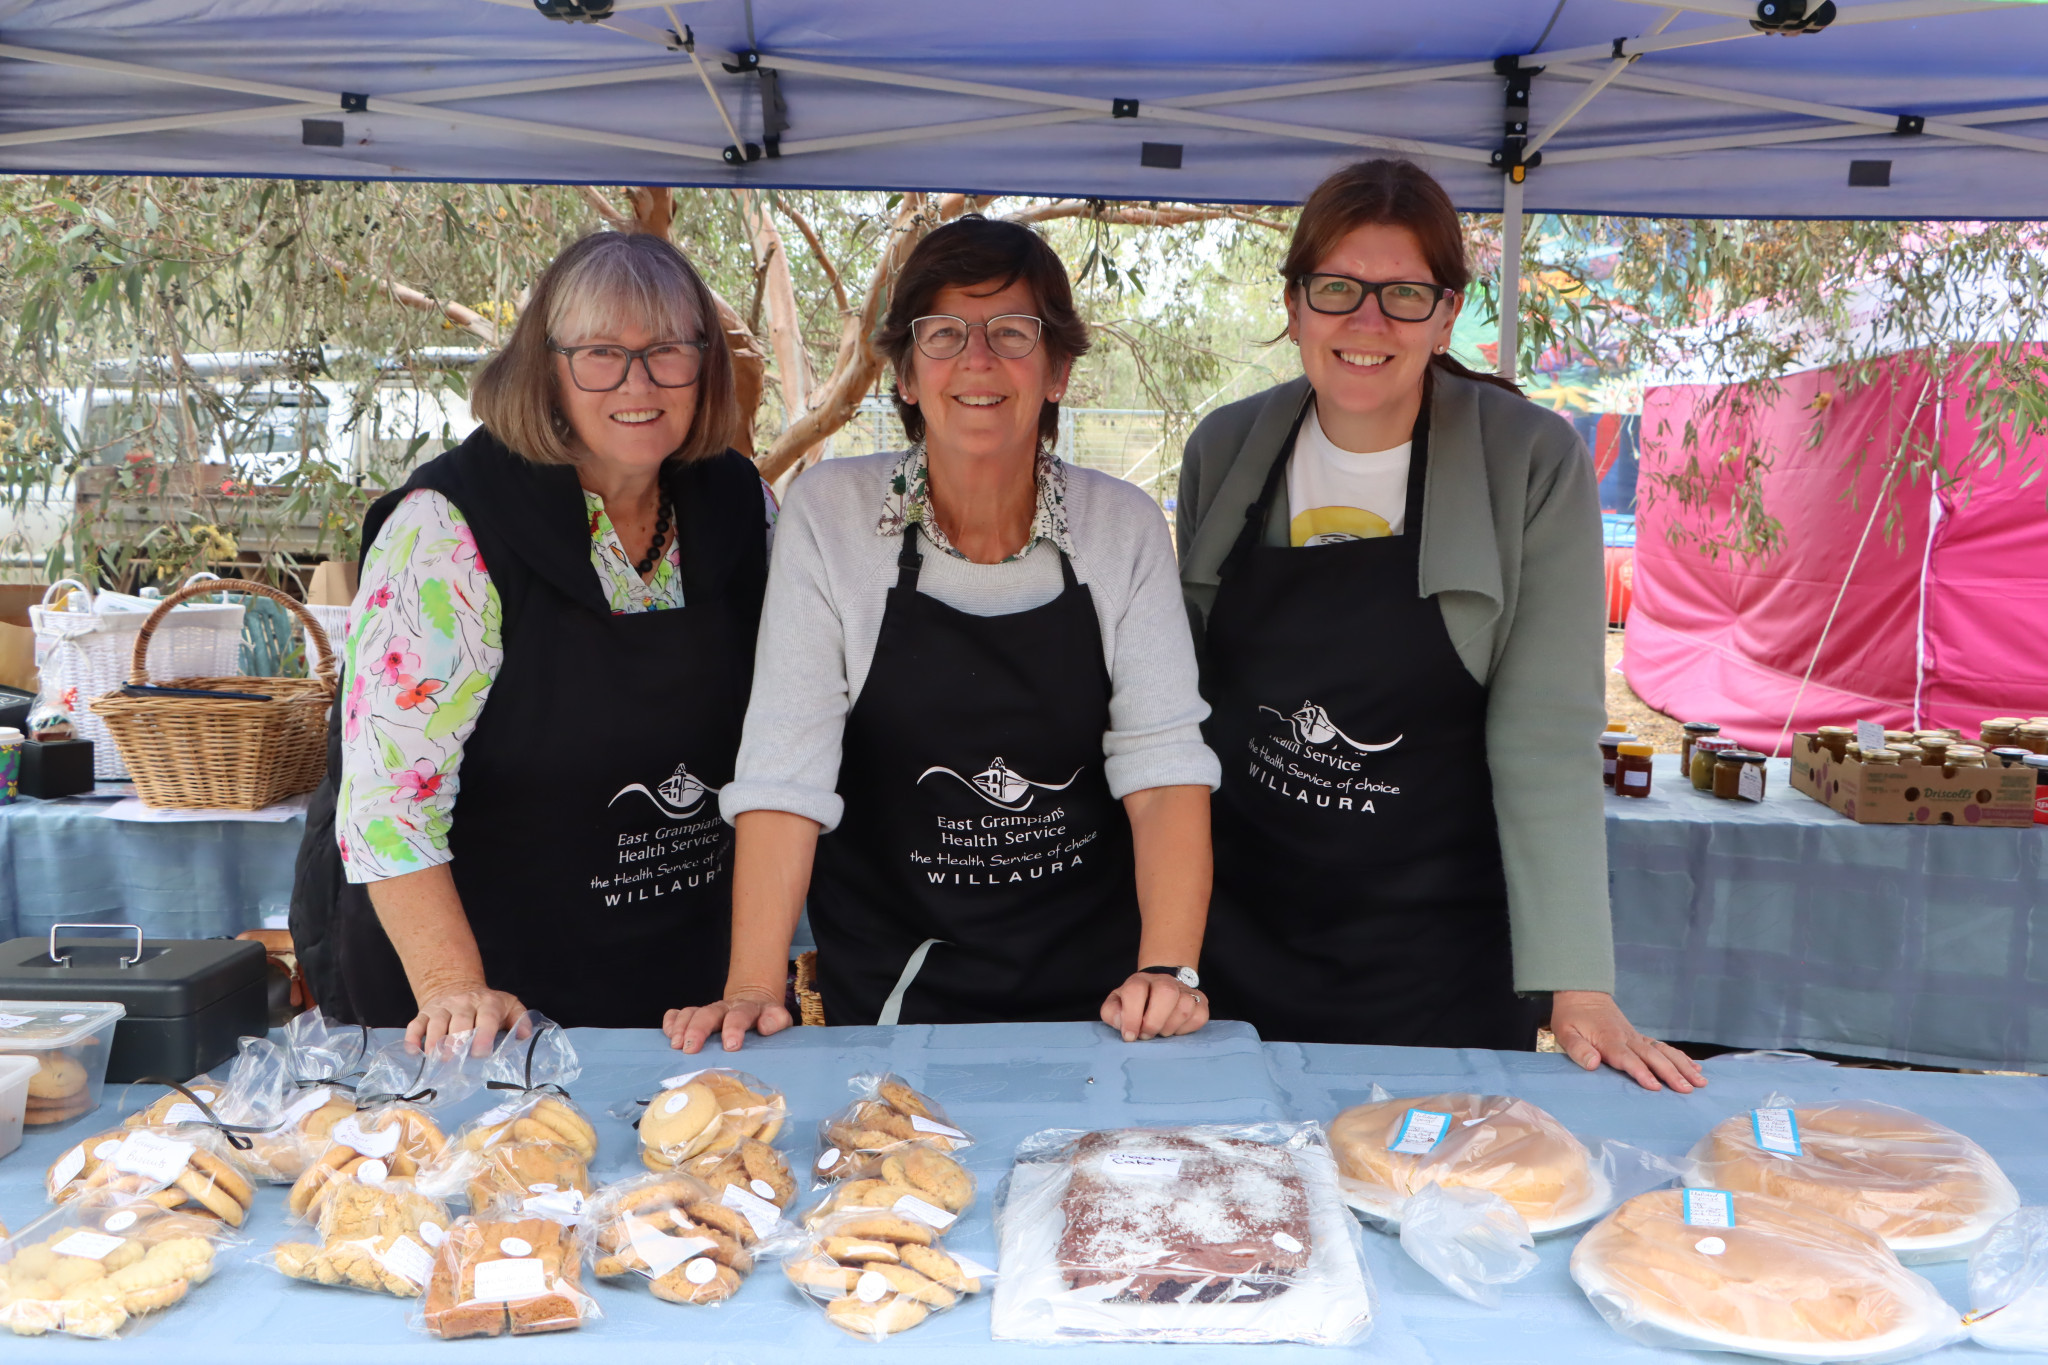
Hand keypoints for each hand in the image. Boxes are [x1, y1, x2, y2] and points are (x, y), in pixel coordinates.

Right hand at [407, 983, 525, 1056]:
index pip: (486, 1017)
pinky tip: (414, 1052)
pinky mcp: (424, 1013)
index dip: (483, 1034)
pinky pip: (416, 1024)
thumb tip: (525, 1036)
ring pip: (436, 1023)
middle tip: (454, 1059)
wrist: (457, 985)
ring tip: (435, 1058)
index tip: (480, 1052)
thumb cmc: (487, 1005)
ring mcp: (442, 1008)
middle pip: (459, 1021)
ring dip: (435, 1041)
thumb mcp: (509, 1006)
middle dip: (456, 1040)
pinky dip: (412, 1038)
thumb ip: (520, 1019)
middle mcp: (463, 1004)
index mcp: (487, 1003)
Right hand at [665, 986, 791, 1053]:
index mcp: (749, 1010)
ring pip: (692, 1013)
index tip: (730, 1046)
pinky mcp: (696, 1014)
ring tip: (677, 1046)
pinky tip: (668, 1034)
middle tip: (691, 1049)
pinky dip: (672, 1022)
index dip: (735, 1028)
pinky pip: (679, 1013)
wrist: (754, 1003)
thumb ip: (776, 1021)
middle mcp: (726, 1008)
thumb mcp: (778, 1019)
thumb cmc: (766, 1020)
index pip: (741, 1015)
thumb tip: (765, 1026)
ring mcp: (710, 1010)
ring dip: (682, 1028)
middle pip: (709, 1013)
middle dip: (699, 1030)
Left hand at [1101, 971, 1209, 1042]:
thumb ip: (1112, 1013)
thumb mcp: (1116, 1006)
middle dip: (1154, 1022)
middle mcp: (1164, 981)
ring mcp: (1184, 990)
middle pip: (1166, 993)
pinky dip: (1186, 1029)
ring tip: (1161, 1032)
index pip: (1135, 990)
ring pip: (1185, 1005)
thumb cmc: (1135, 1004)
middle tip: (1147, 1034)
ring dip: (1170, 1026)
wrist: (1158, 989)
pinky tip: (1175, 1028)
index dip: (1131, 1016)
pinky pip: (1199, 1016)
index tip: (1130, 1036)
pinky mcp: (1200, 1000)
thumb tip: (1123, 1024)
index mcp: (1139, 981)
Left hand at [1550, 990, 1705, 1092]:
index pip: (1627, 1059)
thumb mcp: (1565, 1032)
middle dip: (1671, 1073)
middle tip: (1687, 1089)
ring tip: (1700, 1081)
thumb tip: (1593, 1064)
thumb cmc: (1572, 1016)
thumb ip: (1578, 1049)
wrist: (1582, 993)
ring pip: (1663, 1052)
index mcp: (1608, 1040)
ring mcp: (1636, 1037)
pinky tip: (1695, 1067)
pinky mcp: (1640, 1037)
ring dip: (1682, 1066)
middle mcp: (1627, 1038)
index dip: (1641, 1072)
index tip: (1655, 1086)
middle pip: (1652, 1057)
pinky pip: (1663, 1047)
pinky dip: (1680, 1057)